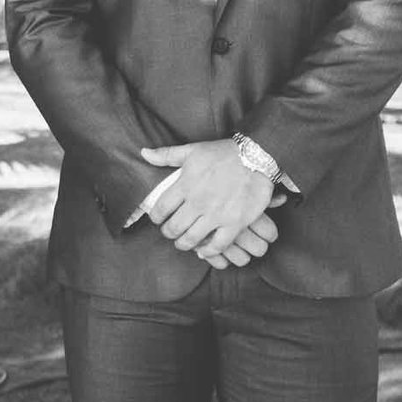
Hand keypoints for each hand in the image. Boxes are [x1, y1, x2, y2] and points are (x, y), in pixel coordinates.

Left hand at [143, 141, 276, 268]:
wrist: (257, 157)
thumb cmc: (224, 153)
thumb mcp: (192, 150)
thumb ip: (166, 154)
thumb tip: (144, 153)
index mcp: (186, 184)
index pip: (161, 209)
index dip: (155, 218)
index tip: (157, 219)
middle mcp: (198, 202)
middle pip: (173, 228)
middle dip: (168, 233)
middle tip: (169, 233)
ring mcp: (216, 215)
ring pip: (191, 239)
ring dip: (183, 244)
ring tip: (183, 243)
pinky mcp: (235, 223)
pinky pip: (217, 246)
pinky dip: (208, 251)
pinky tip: (204, 250)